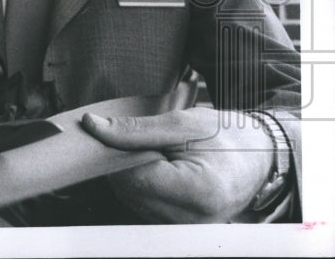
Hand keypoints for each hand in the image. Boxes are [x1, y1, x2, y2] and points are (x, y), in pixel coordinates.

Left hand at [81, 107, 273, 222]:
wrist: (259, 156)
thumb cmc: (226, 137)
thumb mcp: (182, 123)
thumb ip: (134, 129)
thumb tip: (93, 127)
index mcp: (198, 192)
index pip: (132, 177)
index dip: (116, 153)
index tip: (110, 133)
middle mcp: (192, 219)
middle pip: (129, 191)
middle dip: (122, 162)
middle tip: (138, 139)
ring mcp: (186, 227)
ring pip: (132, 199)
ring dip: (131, 174)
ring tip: (155, 153)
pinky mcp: (180, 227)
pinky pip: (143, 205)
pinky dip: (141, 184)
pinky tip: (156, 167)